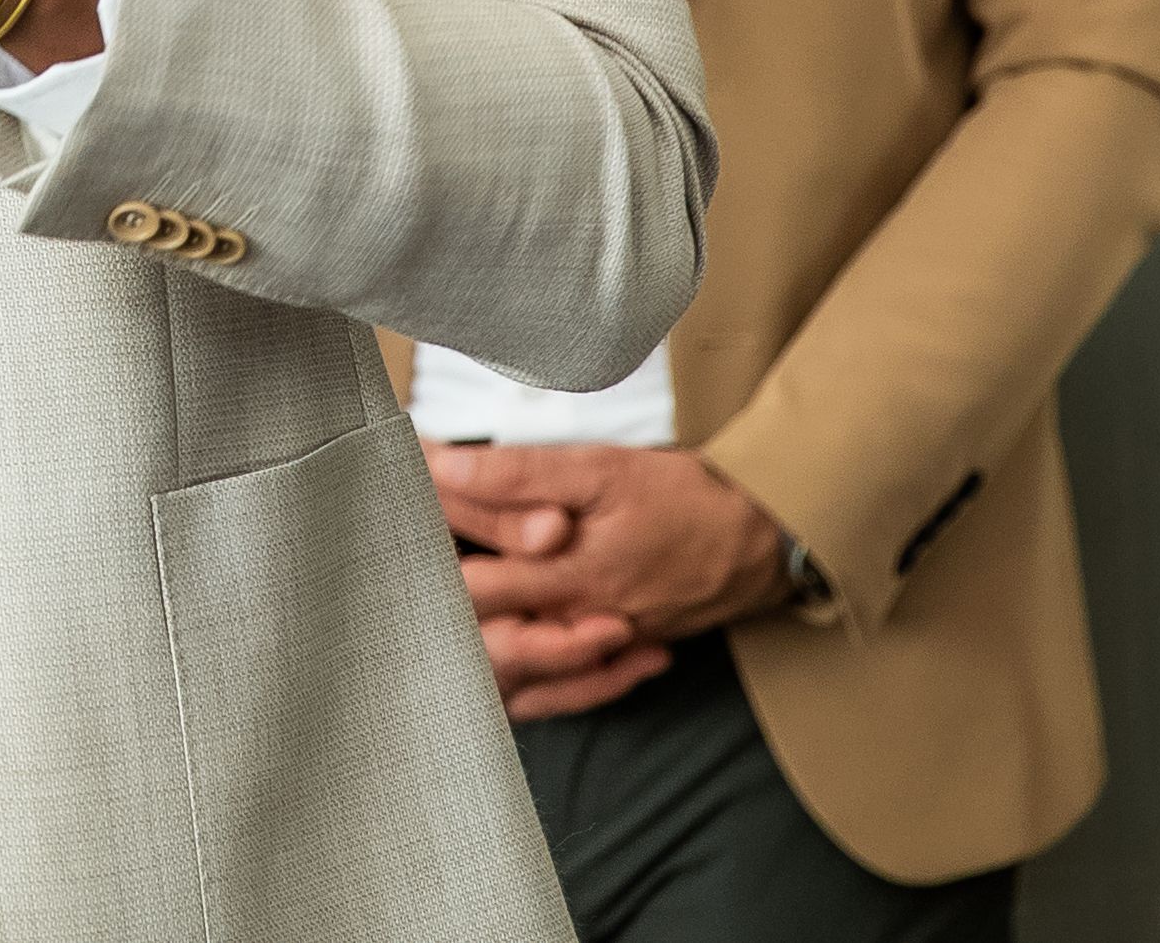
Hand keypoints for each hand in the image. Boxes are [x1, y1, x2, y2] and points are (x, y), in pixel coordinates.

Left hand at [424, 441, 793, 719]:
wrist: (767, 541)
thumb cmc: (685, 497)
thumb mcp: (602, 470)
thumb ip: (520, 476)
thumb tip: (443, 469)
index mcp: (559, 573)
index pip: (462, 572)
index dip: (422, 538)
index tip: (392, 511)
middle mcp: (572, 622)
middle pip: (480, 630)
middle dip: (440, 601)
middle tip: (400, 571)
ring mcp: (598, 646)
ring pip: (517, 670)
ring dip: (477, 642)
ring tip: (438, 616)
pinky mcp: (622, 654)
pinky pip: (565, 690)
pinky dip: (532, 680)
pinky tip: (503, 664)